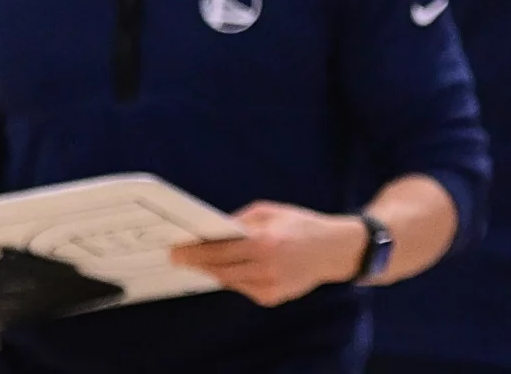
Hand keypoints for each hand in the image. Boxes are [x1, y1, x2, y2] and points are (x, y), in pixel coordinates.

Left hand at [170, 202, 365, 306]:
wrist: (334, 249)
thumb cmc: (302, 225)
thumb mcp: (273, 211)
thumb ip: (242, 220)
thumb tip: (214, 230)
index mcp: (265, 242)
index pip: (219, 251)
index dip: (194, 253)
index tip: (175, 251)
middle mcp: (265, 267)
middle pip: (219, 270)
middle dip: (198, 264)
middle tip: (180, 258)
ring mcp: (268, 286)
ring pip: (230, 281)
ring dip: (216, 271)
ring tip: (205, 262)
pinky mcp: (272, 298)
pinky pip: (244, 288)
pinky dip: (238, 278)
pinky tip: (239, 269)